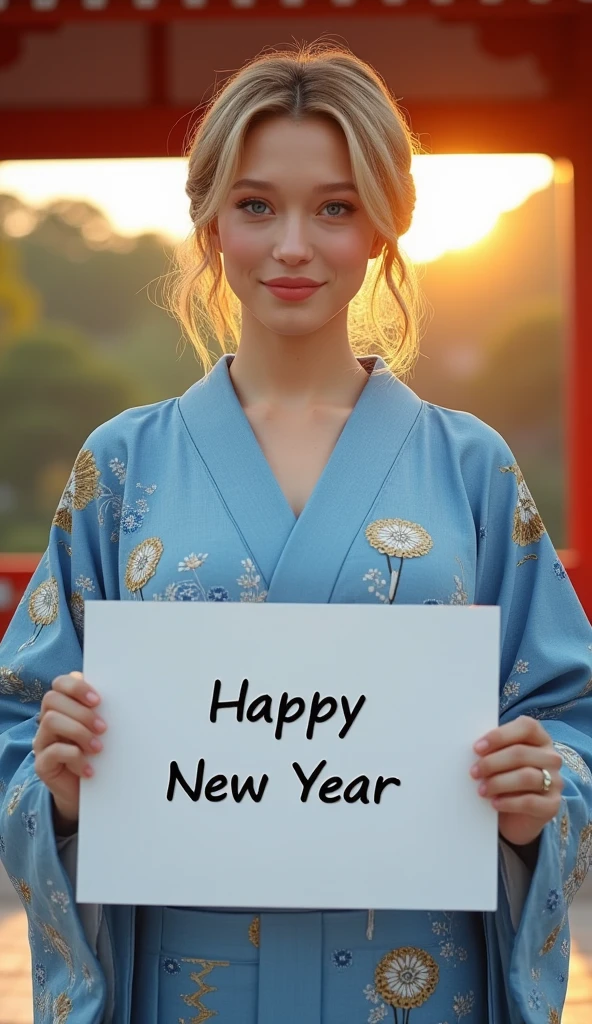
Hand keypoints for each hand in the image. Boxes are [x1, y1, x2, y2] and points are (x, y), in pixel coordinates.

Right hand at [32, 671, 105, 830]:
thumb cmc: (98, 753)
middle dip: (81, 711)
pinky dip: (75, 758)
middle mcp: (47, 720)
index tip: (98, 700)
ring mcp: (42, 742)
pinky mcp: (42, 764)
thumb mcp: (101, 730)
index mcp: (63, 706)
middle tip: (103, 728)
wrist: (90, 792)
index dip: (77, 687)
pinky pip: (52, 752)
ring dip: (79, 732)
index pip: (60, 683)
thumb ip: (102, 710)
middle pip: (52, 699)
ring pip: (50, 721)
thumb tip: (121, 693)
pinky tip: (90, 769)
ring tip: (98, 748)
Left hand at [471, 715, 563, 846]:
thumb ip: (492, 749)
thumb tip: (473, 748)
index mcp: (539, 738)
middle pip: (521, 753)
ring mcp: (555, 781)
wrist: (516, 815)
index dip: (500, 735)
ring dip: (498, 782)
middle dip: (492, 762)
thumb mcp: (500, 759)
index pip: (526, 727)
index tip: (477, 748)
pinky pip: (530, 801)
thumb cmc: (505, 777)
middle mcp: (551, 757)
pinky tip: (494, 803)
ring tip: (481, 790)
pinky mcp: (552, 805)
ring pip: (526, 777)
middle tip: (474, 772)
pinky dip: (508, 802)